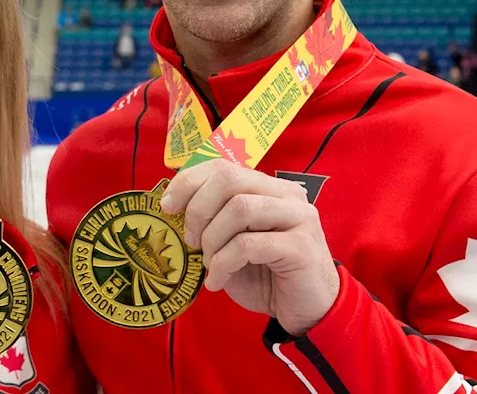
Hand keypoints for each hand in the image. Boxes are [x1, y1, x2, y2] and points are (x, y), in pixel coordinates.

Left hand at [160, 159, 338, 335]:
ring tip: (208, 263)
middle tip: (190, 240)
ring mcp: (298, 218)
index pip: (224, 166)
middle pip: (230, 180)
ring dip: (212, 238)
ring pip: (240, 208)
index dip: (189, 181)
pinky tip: (217, 282)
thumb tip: (174, 208)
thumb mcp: (232, 243)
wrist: (308, 310)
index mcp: (268, 188)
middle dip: (198, 209)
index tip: (168, 206)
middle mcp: (287, 195)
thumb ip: (213, 220)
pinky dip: (223, 264)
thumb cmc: (267, 275)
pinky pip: (248, 244)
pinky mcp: (301, 246)